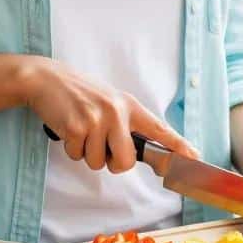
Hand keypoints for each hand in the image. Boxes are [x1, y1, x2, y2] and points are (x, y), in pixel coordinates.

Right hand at [18, 56, 198, 172]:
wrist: (47, 79)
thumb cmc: (81, 94)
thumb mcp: (110, 101)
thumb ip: (126, 123)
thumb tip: (138, 152)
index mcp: (129, 106)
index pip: (159, 129)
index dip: (178, 146)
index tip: (195, 157)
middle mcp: (117, 112)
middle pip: (126, 161)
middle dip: (113, 163)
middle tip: (101, 148)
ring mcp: (97, 119)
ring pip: (99, 163)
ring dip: (87, 154)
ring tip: (81, 130)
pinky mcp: (77, 127)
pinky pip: (78, 156)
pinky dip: (71, 148)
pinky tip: (68, 128)